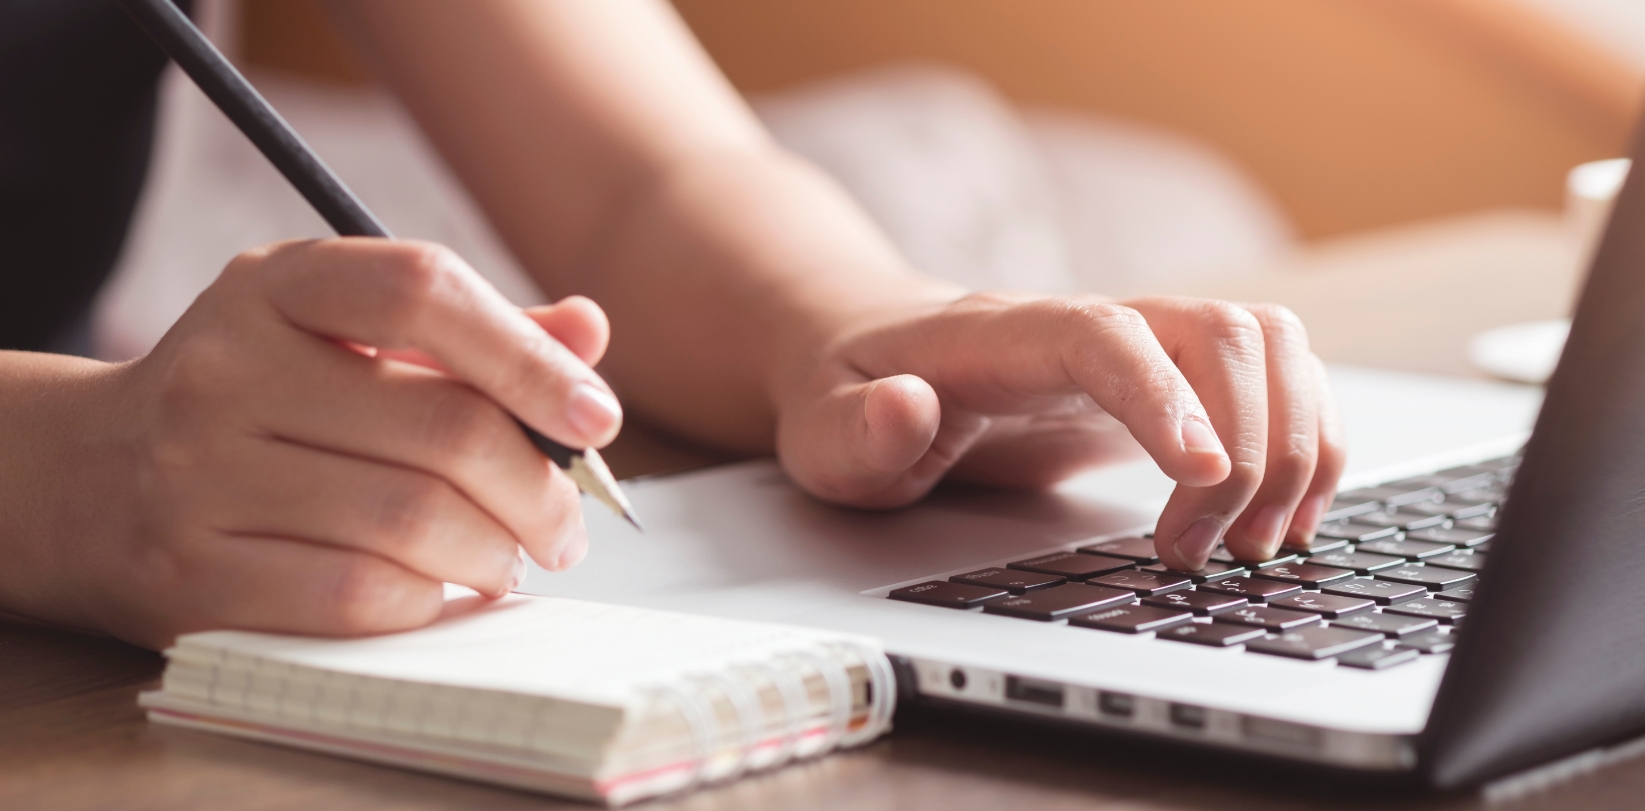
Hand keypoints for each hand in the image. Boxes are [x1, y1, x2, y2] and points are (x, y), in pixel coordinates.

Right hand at [18, 239, 618, 648]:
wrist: (84, 478)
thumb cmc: (256, 400)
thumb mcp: (341, 334)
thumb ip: (467, 333)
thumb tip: (588, 334)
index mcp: (276, 286)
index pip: (423, 290)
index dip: (530, 357)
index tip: (597, 416)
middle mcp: (227, 368)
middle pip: (442, 428)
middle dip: (538, 489)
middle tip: (565, 523)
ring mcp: (199, 473)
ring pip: (411, 521)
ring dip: (494, 552)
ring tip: (508, 556)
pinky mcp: (190, 573)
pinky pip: (356, 596)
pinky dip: (427, 600)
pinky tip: (440, 590)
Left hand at [774, 292, 1344, 570]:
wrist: (874, 358)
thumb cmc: (853, 397)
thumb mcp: (824, 431)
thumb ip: (857, 430)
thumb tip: (904, 409)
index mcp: (1005, 333)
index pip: (1105, 335)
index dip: (1164, 396)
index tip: (1202, 478)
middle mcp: (1090, 324)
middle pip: (1216, 331)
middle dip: (1246, 447)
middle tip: (1203, 552)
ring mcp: (1141, 346)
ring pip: (1267, 345)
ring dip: (1293, 444)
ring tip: (1256, 543)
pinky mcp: (1171, 381)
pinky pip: (1277, 379)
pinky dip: (1307, 442)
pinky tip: (1284, 516)